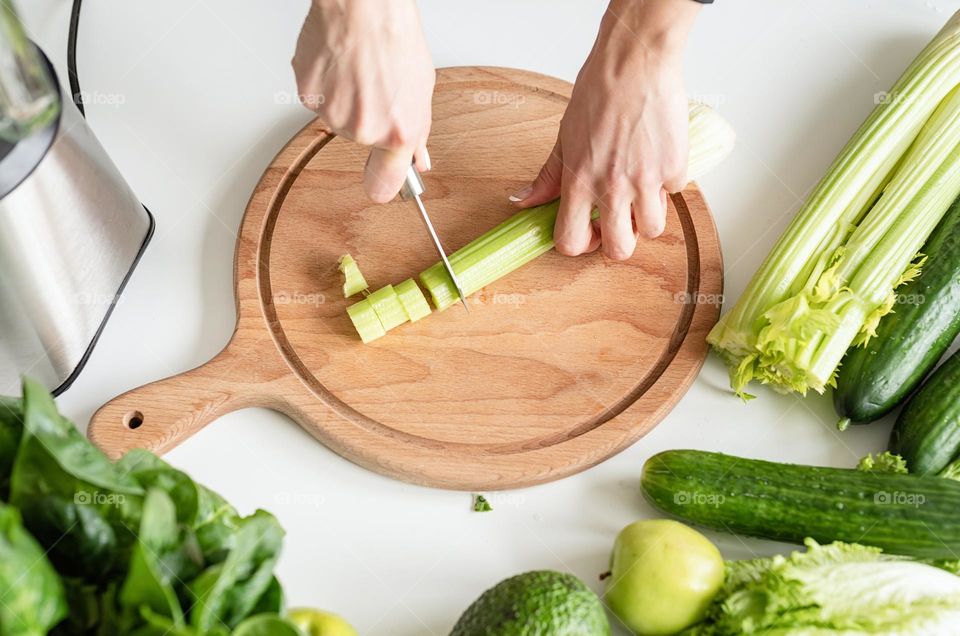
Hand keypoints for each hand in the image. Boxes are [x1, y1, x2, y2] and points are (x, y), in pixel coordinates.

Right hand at [292, 0, 434, 202]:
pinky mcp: (309, 97)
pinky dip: (327, 86)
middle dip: (369, 120)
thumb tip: (418, 159)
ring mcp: (333, 115)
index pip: (385, 185)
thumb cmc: (395, 36)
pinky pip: (319, 101)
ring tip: (359, 70)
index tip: (383, 186)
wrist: (363, 5)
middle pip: (362, 141)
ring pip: (339, 120)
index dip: (383, 186)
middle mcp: (363, 130)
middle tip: (377, 88)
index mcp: (397, 132)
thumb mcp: (421, 89)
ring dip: (347, 101)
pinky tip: (341, 65)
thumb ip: (417, 131)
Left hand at [510, 0, 699, 259]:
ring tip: (641, 190)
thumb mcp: (563, 137)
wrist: (635, 63)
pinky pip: (673, 192)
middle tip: (618, 220)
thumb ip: (548, 177)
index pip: (572, 241)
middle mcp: (612, 187)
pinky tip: (657, 158)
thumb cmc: (599, 92)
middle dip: (618, 241)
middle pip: (619, 249)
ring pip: (652, 228)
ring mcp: (646, 181)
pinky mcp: (674, 167)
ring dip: (647, 215)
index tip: (588, 232)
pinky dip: (667, 181)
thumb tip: (523, 200)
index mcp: (579, 182)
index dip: (581, 244)